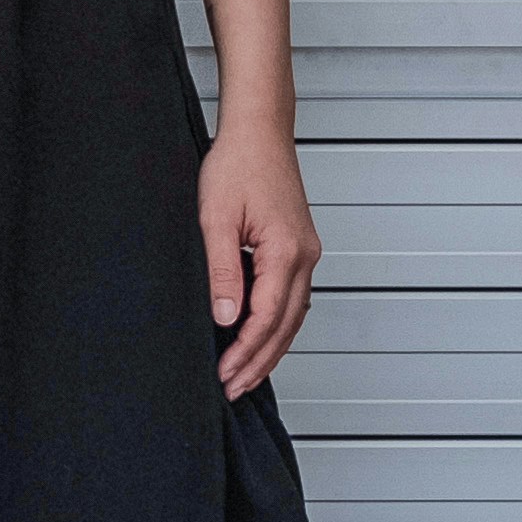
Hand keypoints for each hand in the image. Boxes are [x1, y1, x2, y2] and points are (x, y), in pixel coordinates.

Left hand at [199, 124, 317, 398]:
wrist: (258, 132)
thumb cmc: (236, 165)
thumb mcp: (216, 219)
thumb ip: (222, 271)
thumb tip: (227, 319)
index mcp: (286, 251)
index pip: (267, 317)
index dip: (245, 352)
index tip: (224, 375)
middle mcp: (305, 256)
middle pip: (286, 326)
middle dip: (259, 362)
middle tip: (233, 390)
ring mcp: (306, 253)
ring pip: (292, 317)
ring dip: (269, 349)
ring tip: (244, 376)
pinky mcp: (298, 248)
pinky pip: (291, 299)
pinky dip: (276, 325)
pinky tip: (258, 339)